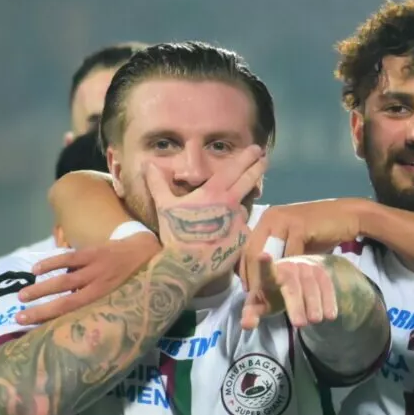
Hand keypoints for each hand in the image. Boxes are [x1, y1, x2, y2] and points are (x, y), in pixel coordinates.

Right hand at [16, 232, 161, 325]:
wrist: (148, 252)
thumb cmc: (137, 282)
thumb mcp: (124, 300)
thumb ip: (104, 308)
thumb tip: (83, 319)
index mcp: (106, 299)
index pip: (73, 311)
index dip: (51, 318)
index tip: (32, 325)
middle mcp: (97, 284)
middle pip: (64, 298)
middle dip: (40, 307)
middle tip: (19, 315)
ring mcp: (94, 267)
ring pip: (63, 279)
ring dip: (41, 287)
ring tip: (21, 295)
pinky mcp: (92, 252)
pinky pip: (68, 258)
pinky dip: (51, 263)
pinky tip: (36, 270)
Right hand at [148, 146, 264, 279]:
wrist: (186, 265)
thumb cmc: (175, 233)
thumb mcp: (164, 206)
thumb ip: (158, 183)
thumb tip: (148, 165)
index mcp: (214, 192)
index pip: (235, 169)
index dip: (247, 157)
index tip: (257, 149)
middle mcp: (231, 203)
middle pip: (249, 180)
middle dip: (258, 167)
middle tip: (265, 158)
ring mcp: (240, 221)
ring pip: (246, 206)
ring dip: (244, 202)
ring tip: (238, 205)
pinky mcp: (243, 238)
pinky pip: (243, 228)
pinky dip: (239, 226)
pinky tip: (230, 230)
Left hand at [239, 199, 365, 301]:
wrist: (346, 216)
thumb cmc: (320, 232)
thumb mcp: (294, 242)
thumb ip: (279, 252)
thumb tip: (265, 274)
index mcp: (267, 220)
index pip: (247, 248)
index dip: (246, 271)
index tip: (250, 290)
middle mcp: (271, 217)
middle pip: (252, 251)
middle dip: (253, 276)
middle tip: (258, 296)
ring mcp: (284, 220)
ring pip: (266, 253)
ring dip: (269, 276)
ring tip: (270, 294)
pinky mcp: (299, 226)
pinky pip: (289, 253)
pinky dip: (290, 270)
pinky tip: (292, 282)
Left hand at [241, 255, 338, 330]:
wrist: (293, 278)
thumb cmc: (272, 293)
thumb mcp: (260, 305)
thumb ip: (251, 315)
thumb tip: (245, 326)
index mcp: (270, 275)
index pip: (266, 271)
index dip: (264, 264)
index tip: (264, 256)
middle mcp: (288, 268)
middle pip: (292, 285)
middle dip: (296, 304)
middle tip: (299, 324)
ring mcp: (306, 268)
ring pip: (311, 285)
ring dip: (314, 303)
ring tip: (315, 321)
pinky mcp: (321, 272)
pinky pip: (326, 285)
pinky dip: (329, 300)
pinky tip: (330, 316)